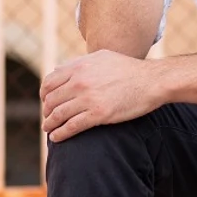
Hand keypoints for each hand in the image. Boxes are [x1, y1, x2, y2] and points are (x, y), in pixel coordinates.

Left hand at [40, 50, 166, 142]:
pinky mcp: (99, 114)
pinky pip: (72, 126)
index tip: (46, 102)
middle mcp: (80, 82)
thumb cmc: (129, 69)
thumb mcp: (102, 58)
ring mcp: (89, 98)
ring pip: (58, 114)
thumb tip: (60, 69)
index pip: (50, 82)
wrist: (152, 81)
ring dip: (50, 124)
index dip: (44, 95)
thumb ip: (80, 62)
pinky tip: (57, 138)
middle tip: (48, 118)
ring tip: (49, 130)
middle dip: (47, 111)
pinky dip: (61, 134)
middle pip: (51, 100)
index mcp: (79, 67)